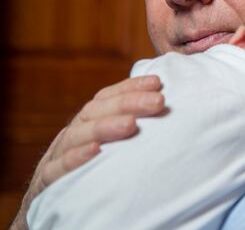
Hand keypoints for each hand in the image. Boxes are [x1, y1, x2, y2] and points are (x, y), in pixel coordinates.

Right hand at [10, 75, 164, 229]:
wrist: (53, 194)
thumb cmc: (94, 163)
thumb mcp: (111, 141)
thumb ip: (131, 122)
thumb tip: (163, 103)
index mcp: (89, 119)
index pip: (109, 97)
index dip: (132, 87)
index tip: (157, 83)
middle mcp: (76, 130)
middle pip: (98, 111)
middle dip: (129, 103)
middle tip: (157, 102)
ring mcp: (60, 152)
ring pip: (79, 134)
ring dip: (106, 126)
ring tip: (131, 124)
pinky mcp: (49, 177)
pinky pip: (59, 167)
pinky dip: (76, 158)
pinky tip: (96, 151)